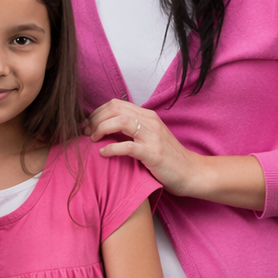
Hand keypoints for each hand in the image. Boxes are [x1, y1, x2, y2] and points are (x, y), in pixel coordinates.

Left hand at [85, 99, 266, 209]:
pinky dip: (111, 148)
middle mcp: (150, 121)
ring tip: (92, 140)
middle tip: (86, 133)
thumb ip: (130, 130)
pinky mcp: (153, 153)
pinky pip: (127, 146)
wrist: (192, 173)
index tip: (86, 125)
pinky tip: (103, 154)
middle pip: (114, 109)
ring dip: (100, 129)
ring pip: (120, 122)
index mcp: (147, 116)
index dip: (96, 112)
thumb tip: (103, 128)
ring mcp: (152, 136)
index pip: (115, 104)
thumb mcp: (148, 137)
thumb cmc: (167, 158)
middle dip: (94, 119)